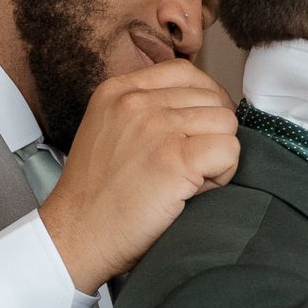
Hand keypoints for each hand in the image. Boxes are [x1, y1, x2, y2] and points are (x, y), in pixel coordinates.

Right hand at [40, 61, 239, 292]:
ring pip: (226, 122)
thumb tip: (206, 110)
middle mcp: (137, 101)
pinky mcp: (176, 158)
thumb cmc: (97, 197)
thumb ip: (147, 112)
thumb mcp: (110, 131)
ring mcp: (157, 127)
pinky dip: (224, 172)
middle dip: (210, 132)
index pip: (185, 72)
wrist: (78, 235)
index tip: (199, 129)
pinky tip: (198, 189)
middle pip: (212, 98)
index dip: (204, 100)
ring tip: (190, 179)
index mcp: (118, 90)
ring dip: (218, 153)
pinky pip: (229, 150)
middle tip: (188, 165)